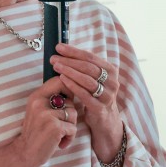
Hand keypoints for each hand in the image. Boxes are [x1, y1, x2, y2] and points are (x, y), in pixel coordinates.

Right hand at [11, 76, 77, 166]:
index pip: (58, 80)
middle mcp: (40, 102)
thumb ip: (51, 100)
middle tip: (61, 125)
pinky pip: (73, 128)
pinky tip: (60, 143)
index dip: (69, 88)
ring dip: (70, 127)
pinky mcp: (55, 127)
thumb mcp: (38, 111)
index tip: (68, 100)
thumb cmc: (36, 132)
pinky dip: (70, 137)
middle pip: (70, 100)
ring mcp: (47, 114)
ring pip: (73, 114)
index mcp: (36, 96)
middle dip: (70, 114)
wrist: (25, 153)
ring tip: (60, 135)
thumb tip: (72, 88)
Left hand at [50, 43, 123, 161]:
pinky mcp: (101, 108)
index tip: (58, 47)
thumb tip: (62, 51)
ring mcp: (108, 95)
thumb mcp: (92, 78)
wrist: (105, 119)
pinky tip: (62, 80)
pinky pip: (85, 95)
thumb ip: (82, 66)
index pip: (90, 57)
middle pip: (88, 67)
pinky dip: (73, 86)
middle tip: (53, 58)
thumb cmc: (94, 94)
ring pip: (87, 80)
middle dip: (69, 61)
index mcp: (110, 70)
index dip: (73, 51)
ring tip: (56, 67)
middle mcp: (112, 81)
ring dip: (70, 72)